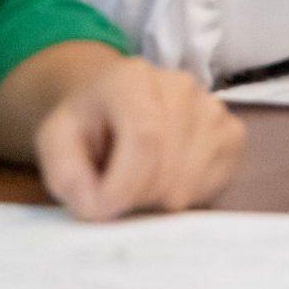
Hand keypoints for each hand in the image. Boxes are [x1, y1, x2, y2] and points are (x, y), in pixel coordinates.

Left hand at [33, 55, 245, 221]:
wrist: (115, 102)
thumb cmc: (87, 123)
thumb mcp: (54, 141)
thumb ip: (65, 173)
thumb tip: (97, 205)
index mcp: (133, 78)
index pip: (145, 138)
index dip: (123, 186)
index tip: (99, 210)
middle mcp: (183, 86)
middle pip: (167, 168)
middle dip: (134, 198)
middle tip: (113, 192)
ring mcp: (215, 110)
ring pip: (189, 183)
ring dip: (157, 200)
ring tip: (138, 181)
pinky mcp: (234, 135)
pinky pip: (211, 187)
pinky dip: (185, 198)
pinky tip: (165, 179)